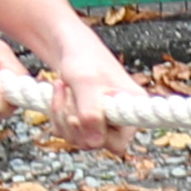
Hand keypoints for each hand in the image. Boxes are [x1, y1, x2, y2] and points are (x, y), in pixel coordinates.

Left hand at [41, 33, 139, 156]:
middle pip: (95, 144)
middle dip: (74, 123)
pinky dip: (57, 116)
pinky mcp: (87, 120)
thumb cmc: (84, 58)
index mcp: (133, 107)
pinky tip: (61, 93)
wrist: (71, 47)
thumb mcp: (86, 82)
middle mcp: (121, 117)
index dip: (97, 134)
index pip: (119, 143)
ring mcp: (103, 120)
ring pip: (79, 139)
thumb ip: (91, 113)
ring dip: (63, 117)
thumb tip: (94, 143)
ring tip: (64, 89)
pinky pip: (68, 133)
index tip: (80, 115)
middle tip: (70, 96)